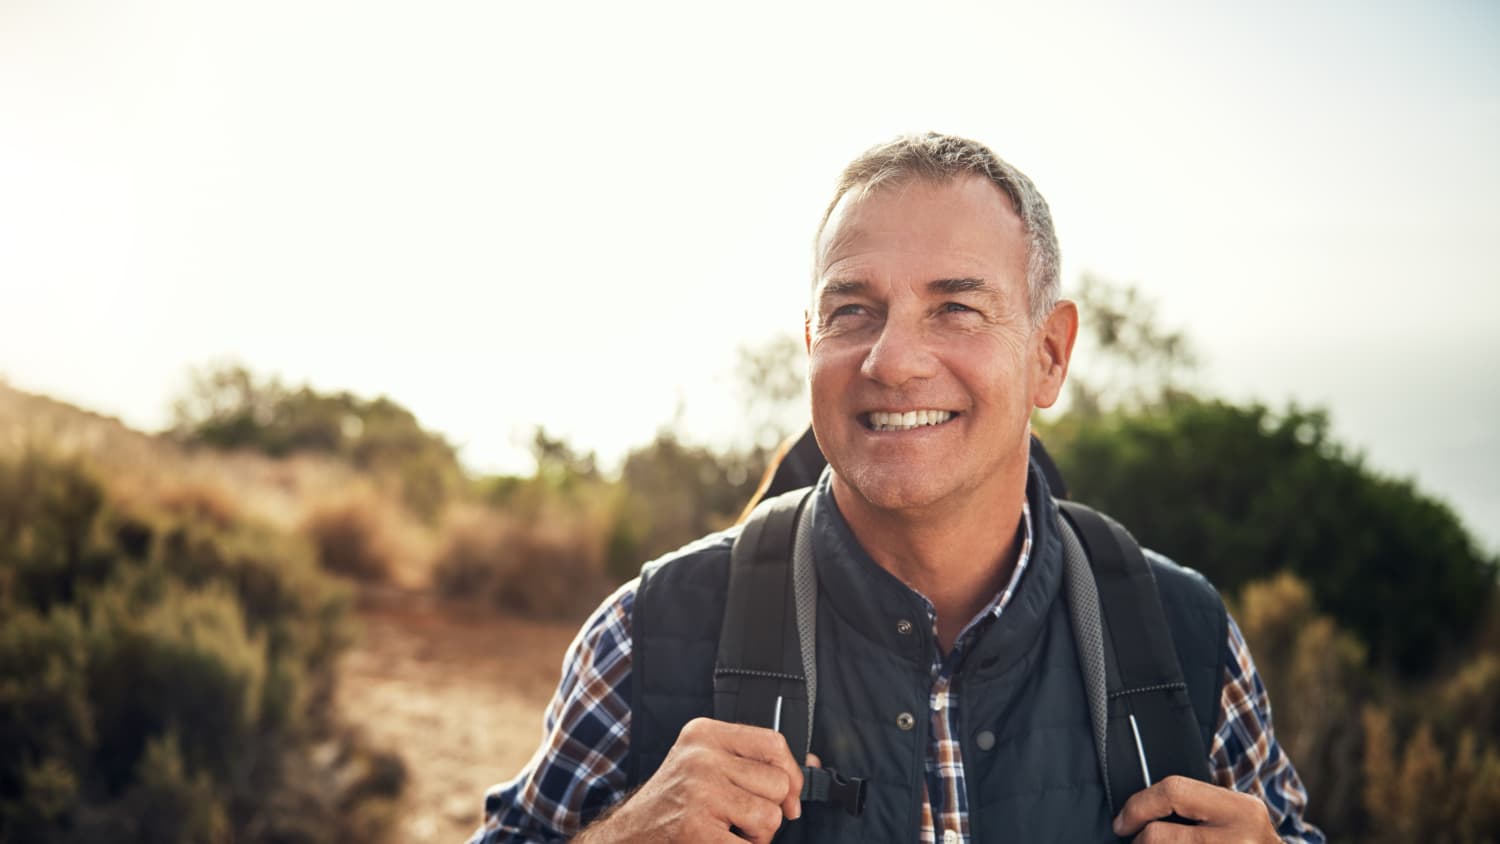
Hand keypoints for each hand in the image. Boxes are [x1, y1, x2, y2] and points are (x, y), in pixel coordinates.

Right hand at [576, 717, 811, 843]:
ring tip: (729, 830)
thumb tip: (811, 766)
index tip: (791, 795)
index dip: (792, 773)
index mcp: (704, 734)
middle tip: (741, 817)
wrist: (628, 833)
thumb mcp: (706, 763)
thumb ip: (754, 761)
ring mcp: (699, 793)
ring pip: (769, 817)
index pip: (772, 743)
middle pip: (776, 784)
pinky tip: (719, 842)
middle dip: (769, 809)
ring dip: (757, 836)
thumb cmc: (674, 800)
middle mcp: (701, 758)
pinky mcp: (697, 830)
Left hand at [1112, 775, 1278, 842]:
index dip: (1138, 806)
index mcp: (1242, 809)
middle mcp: (1239, 839)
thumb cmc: (1249, 843)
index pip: (1173, 791)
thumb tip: (1138, 808)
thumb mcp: (1237, 816)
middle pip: (1159, 836)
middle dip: (1139, 840)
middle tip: (1135, 843)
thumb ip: (1198, 805)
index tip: (1122, 822)